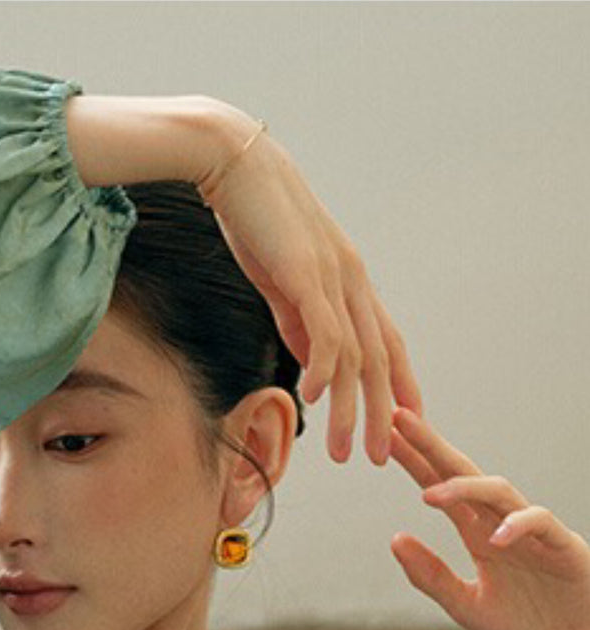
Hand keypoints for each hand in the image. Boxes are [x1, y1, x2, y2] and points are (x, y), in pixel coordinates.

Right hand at [202, 131, 423, 466]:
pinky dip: (322, 370)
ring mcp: (332, 276)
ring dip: (349, 409)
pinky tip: (314, 399)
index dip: (399, 385)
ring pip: (354, 356)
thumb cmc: (254, 219)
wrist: (235, 163)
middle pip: (379, 358)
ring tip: (344, 451)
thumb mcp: (283, 280)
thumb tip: (313, 362)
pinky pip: (323, 331)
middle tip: (381, 458)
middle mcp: (351, 280)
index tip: (404, 425)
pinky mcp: (305, 272)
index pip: (386, 341)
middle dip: (380, 414)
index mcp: (348, 280)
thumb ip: (301, 321)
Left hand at [389, 407, 589, 629]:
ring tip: (430, 495)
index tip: (386, 438)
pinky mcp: (563, 546)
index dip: (416, 462)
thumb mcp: (468, 608)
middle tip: (400, 419)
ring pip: (500, 492)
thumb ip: (432, 577)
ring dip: (466, 488)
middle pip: (466, 475)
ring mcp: (534, 533)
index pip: (443, 489)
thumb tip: (394, 538)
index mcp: (479, 536)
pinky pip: (541, 522)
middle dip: (433, 447)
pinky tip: (494, 538)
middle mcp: (502, 526)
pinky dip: (517, 527)